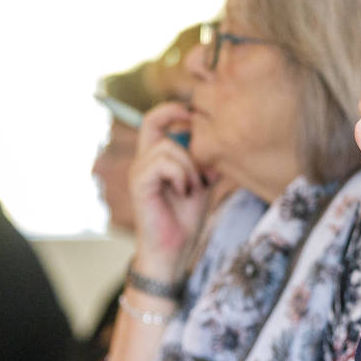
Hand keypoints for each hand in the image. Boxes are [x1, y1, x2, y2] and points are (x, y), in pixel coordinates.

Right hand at [130, 102, 208, 281]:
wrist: (174, 250)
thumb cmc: (185, 219)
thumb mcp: (202, 183)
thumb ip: (205, 160)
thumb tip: (221, 139)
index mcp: (156, 158)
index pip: (154, 120)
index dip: (172, 110)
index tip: (195, 114)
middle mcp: (143, 161)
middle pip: (153, 123)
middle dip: (184, 137)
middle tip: (201, 167)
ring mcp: (138, 171)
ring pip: (168, 147)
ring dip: (189, 167)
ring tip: (194, 188)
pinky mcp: (139, 184)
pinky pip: (163, 164)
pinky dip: (181, 176)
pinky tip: (184, 192)